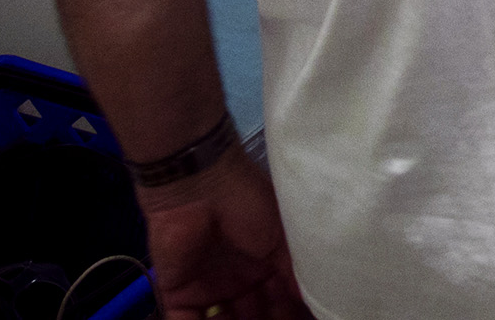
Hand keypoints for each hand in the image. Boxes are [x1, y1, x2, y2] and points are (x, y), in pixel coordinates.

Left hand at [138, 144, 312, 319]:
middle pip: (253, 313)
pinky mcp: (178, 293)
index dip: (290, 311)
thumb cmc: (249, 206)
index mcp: (264, 262)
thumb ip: (293, 275)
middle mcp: (238, 276)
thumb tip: (316, 304)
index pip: (278, 296)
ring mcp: (207, 286)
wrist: (201, 187)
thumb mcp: (280, 239)